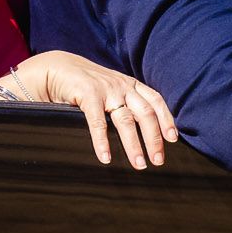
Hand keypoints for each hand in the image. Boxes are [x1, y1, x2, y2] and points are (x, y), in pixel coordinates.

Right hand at [14, 51, 179, 168]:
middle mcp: (123, 86)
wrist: (58, 68)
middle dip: (154, 139)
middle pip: (146, 114)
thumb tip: (144, 132)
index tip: (173, 139)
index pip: (155, 101)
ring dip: (134, 145)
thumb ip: (126, 103)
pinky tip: (106, 158)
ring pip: (126, 120)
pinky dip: (102, 141)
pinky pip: (98, 122)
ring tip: (139, 164)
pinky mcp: (88, 94)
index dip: (166, 119)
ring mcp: (106, 89)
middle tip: (158, 160)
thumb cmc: (87, 85)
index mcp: (131, 85)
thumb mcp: (112, 90)